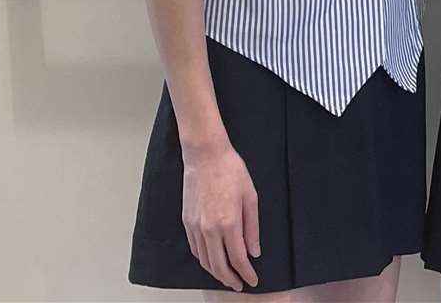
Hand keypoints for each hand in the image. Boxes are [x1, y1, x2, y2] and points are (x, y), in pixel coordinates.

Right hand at [181, 139, 260, 290]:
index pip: (238, 259)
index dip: (246, 273)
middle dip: (230, 279)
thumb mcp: (250, 197)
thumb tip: (254, 251)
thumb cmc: (231, 171)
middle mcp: (209, 229)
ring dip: (216, 272)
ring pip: (204, 260)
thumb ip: (252, 227)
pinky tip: (212, 259)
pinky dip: (204, 259)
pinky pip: (195, 249)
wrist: (205, 155)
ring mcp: (195, 226)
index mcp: (229, 223)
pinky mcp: (186, 222)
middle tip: (240, 285)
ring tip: (227, 276)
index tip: (253, 280)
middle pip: (219, 266)